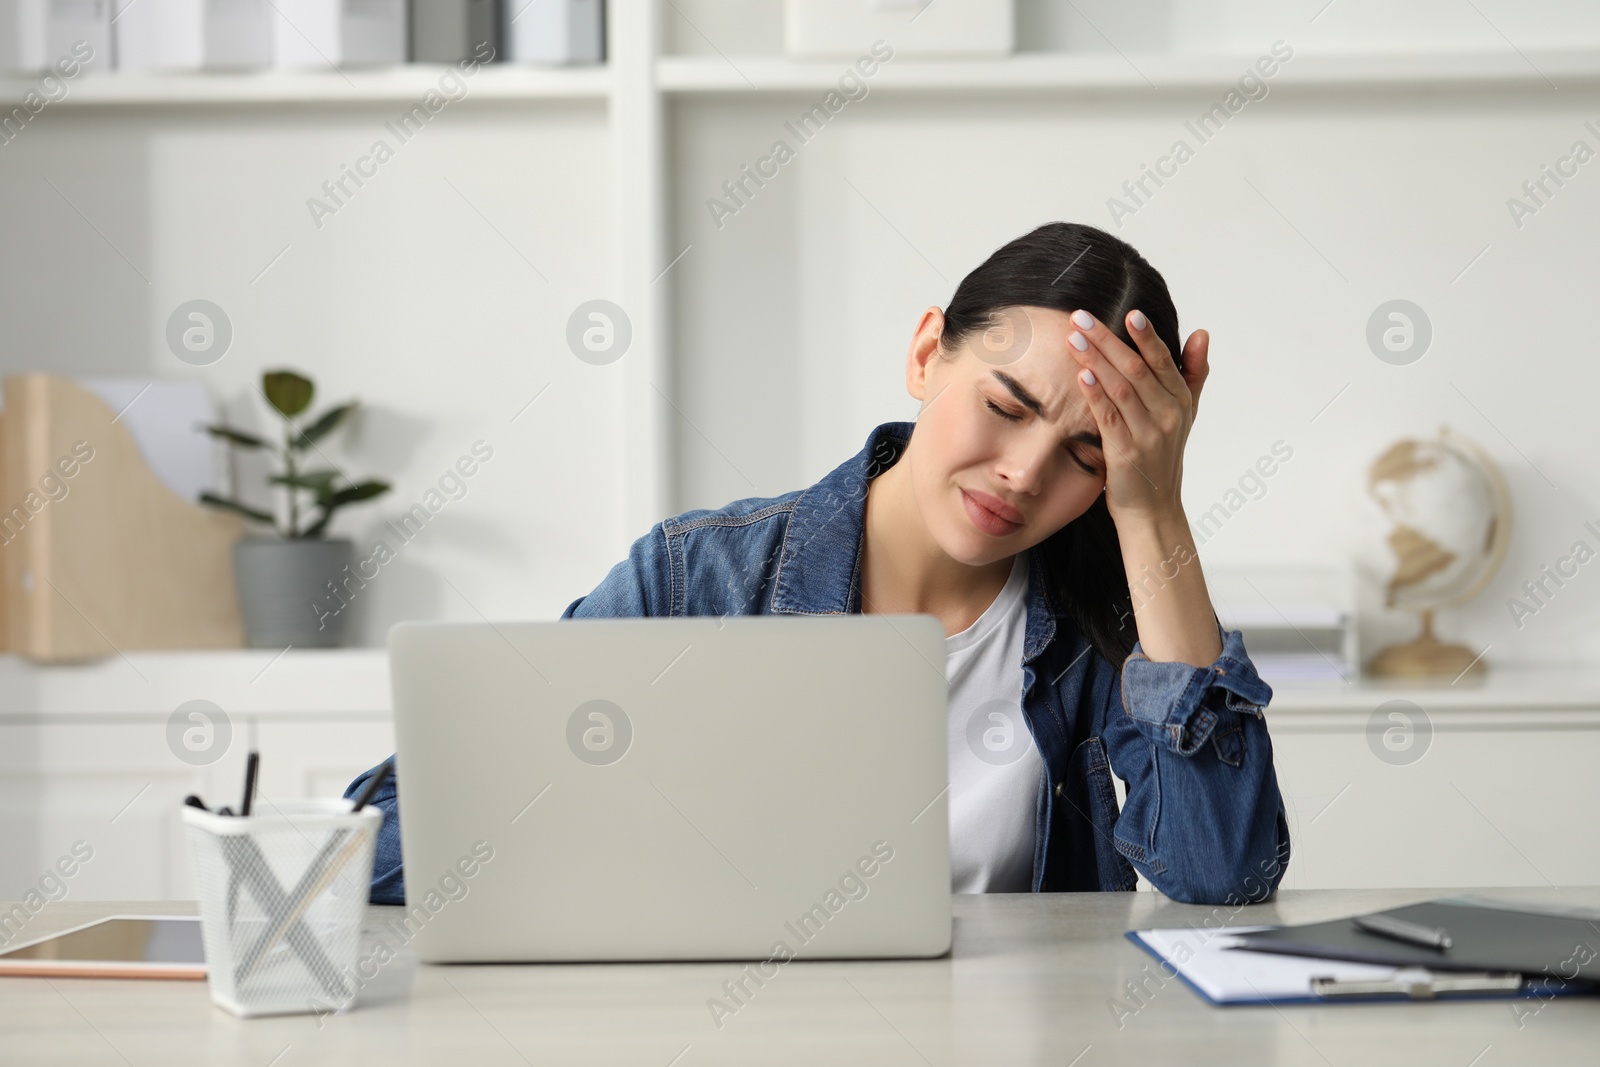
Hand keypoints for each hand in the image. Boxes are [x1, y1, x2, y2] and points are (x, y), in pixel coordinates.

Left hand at [1065, 309, 1209, 523]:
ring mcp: (1148, 434)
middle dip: (1107, 340)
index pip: (1162, 360)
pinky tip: (1081, 375)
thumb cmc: (1162, 456)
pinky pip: (1109, 417)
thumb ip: (1192, 372)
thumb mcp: (1185, 414)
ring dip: (1095, 360)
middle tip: (1081, 317)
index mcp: (1181, 400)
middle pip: (1136, 369)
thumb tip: (1202, 332)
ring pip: (1121, 388)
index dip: (1147, 336)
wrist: (1153, 508)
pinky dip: (1095, 395)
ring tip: (1074, 338)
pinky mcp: (1126, 453)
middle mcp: (1168, 415)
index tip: (1131, 312)